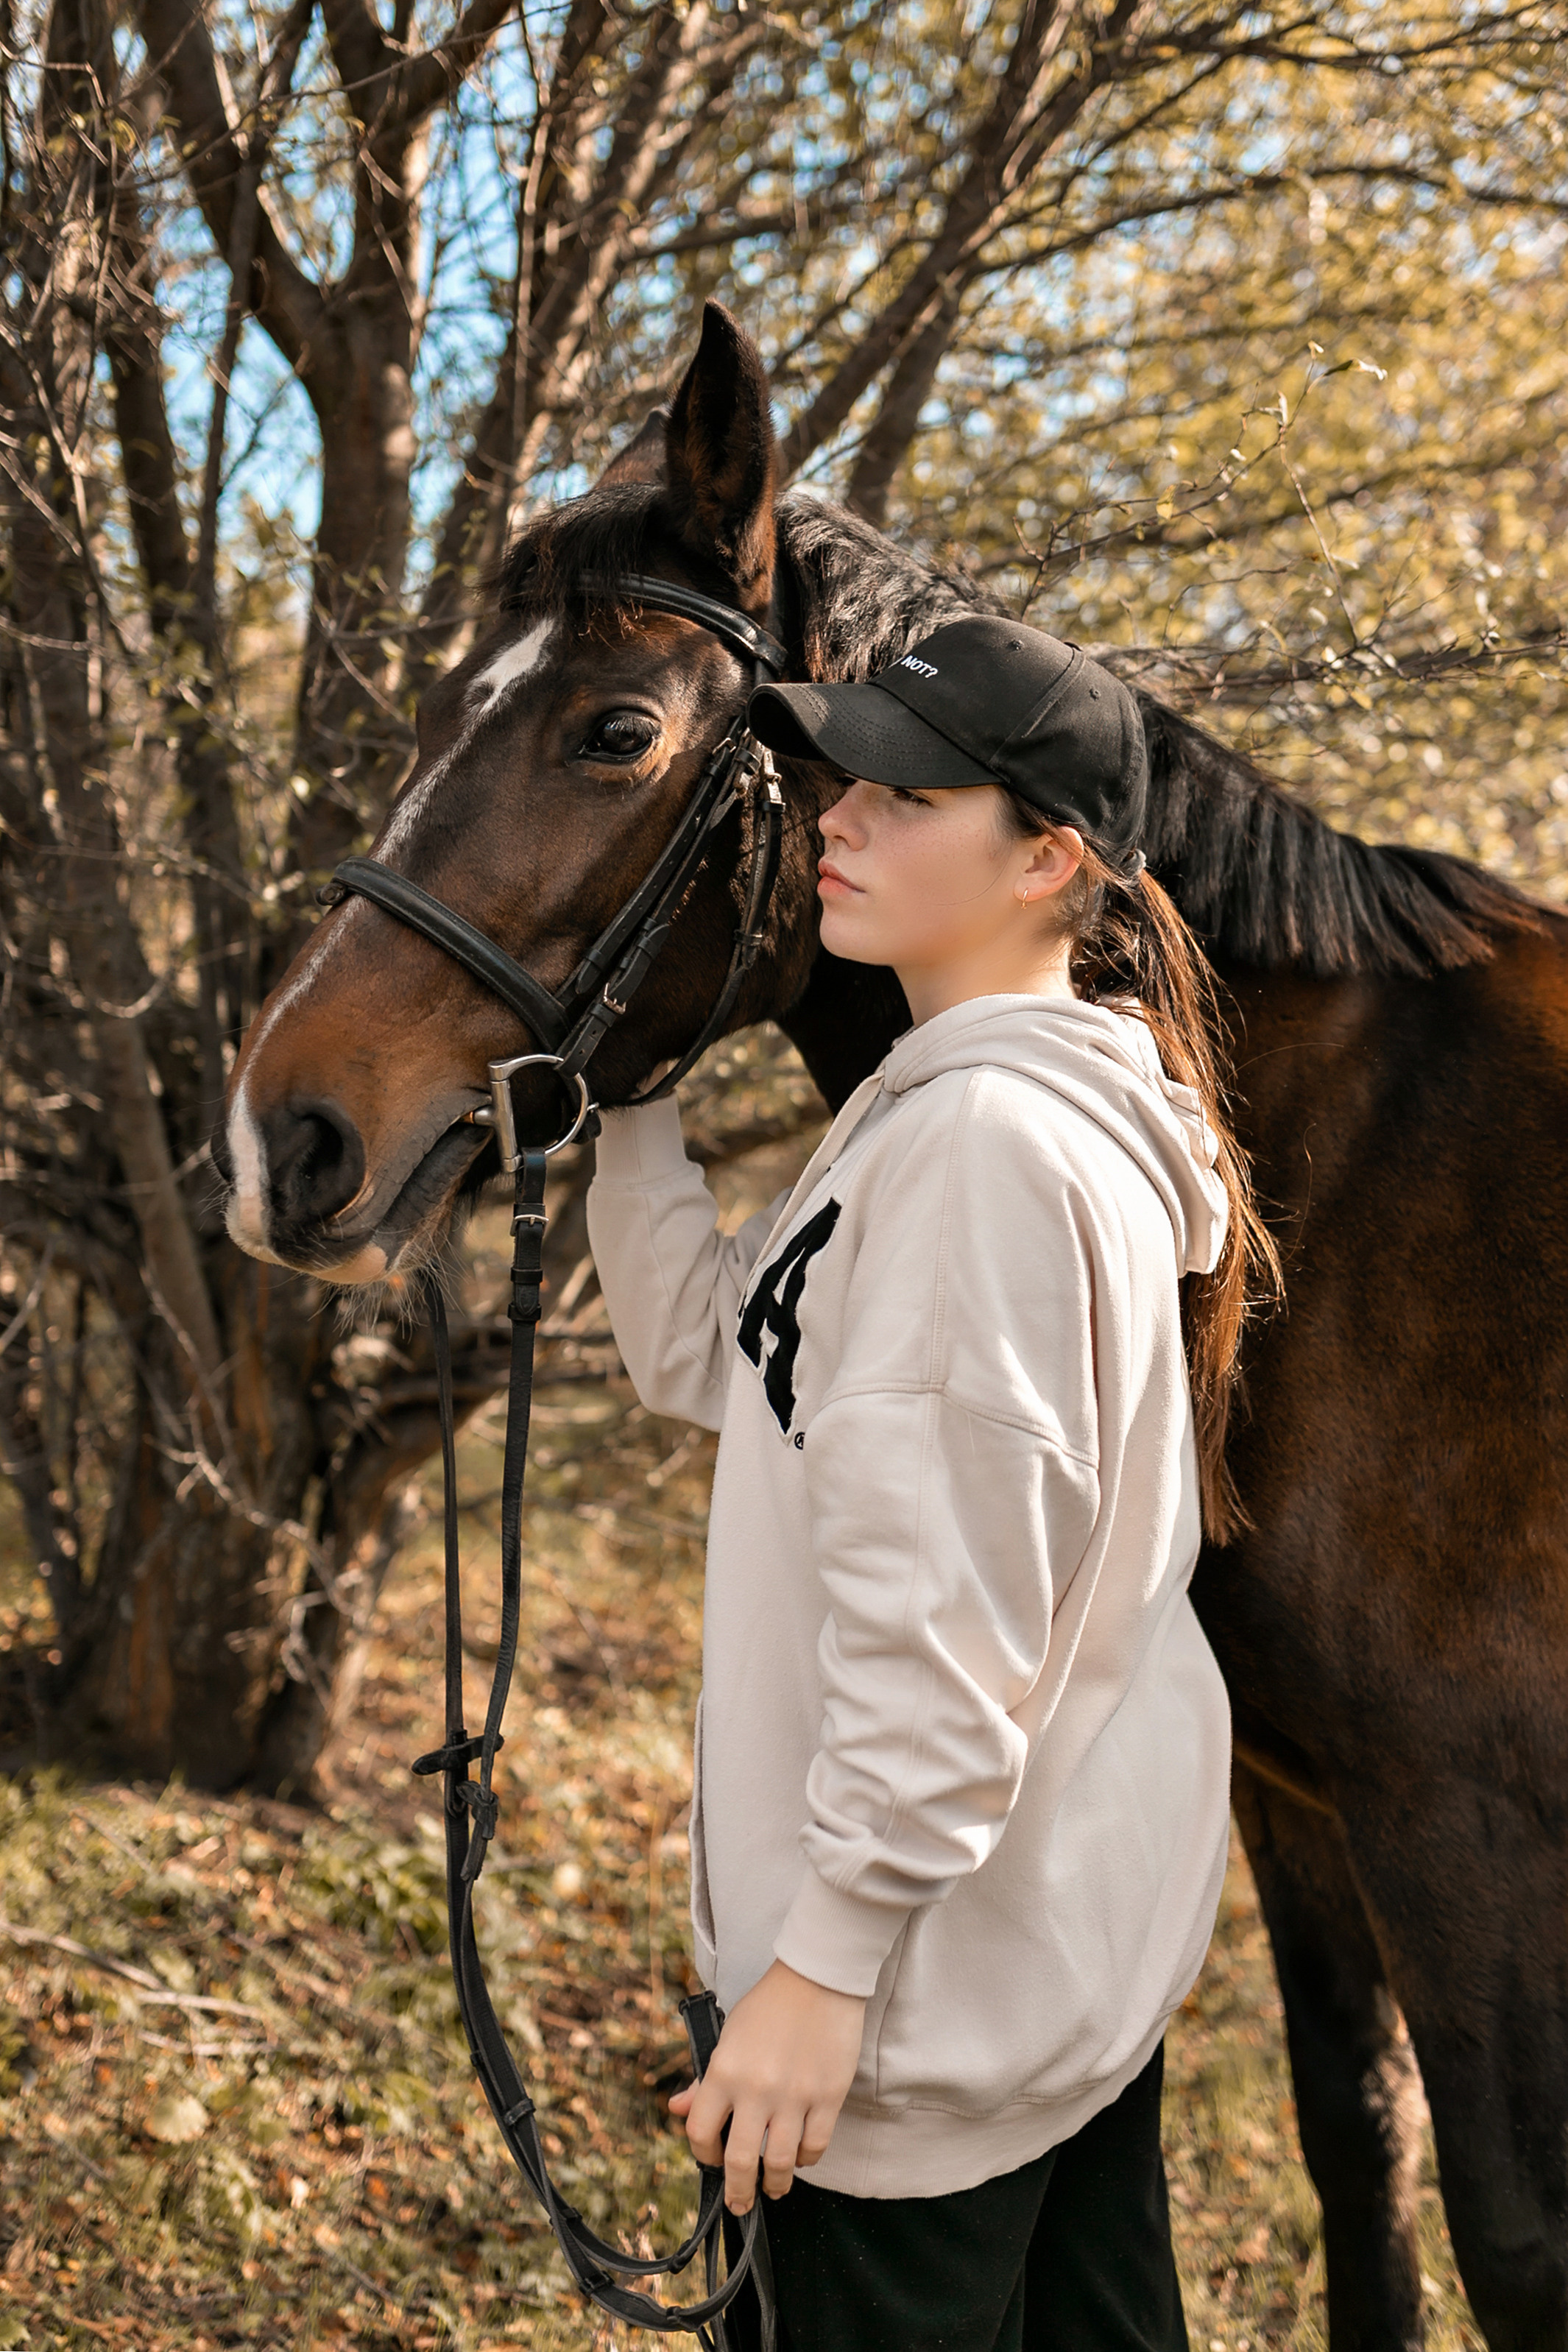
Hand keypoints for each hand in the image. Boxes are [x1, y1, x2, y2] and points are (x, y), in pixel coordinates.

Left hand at [668, 1960, 865, 2212]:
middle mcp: (756, 2089)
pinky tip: (801, 2157)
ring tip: (774, 2188)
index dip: (703, 2155)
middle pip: (740, 2162)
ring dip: (775, 2185)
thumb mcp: (728, 2036)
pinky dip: (807, 2160)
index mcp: (724, 2071)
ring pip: (780, 2163)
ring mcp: (794, 2095)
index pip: (699, 2132)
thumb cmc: (769, 2005)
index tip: (712, 2160)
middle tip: (740, 2204)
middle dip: (738, 2192)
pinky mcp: (828, 2096)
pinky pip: (815, 2146)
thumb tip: (677, 2109)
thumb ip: (705, 2079)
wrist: (818, 1978)